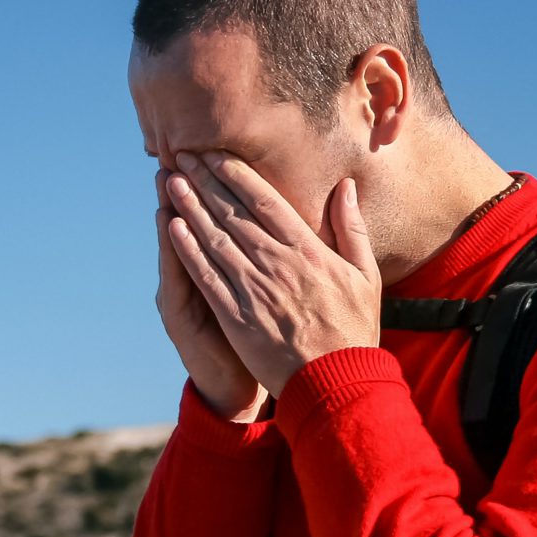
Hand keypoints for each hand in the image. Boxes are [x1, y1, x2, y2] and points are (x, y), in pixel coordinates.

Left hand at [164, 150, 380, 398]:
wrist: (336, 383)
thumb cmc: (354, 331)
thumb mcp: (365, 275)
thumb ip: (352, 228)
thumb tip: (346, 187)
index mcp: (308, 250)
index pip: (265, 201)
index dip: (236, 173)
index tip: (215, 153)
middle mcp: (277, 264)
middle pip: (233, 213)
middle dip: (205, 180)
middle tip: (182, 153)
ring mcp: (254, 290)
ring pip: (215, 239)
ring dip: (190, 207)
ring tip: (171, 181)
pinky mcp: (236, 318)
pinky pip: (207, 278)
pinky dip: (188, 251)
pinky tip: (172, 228)